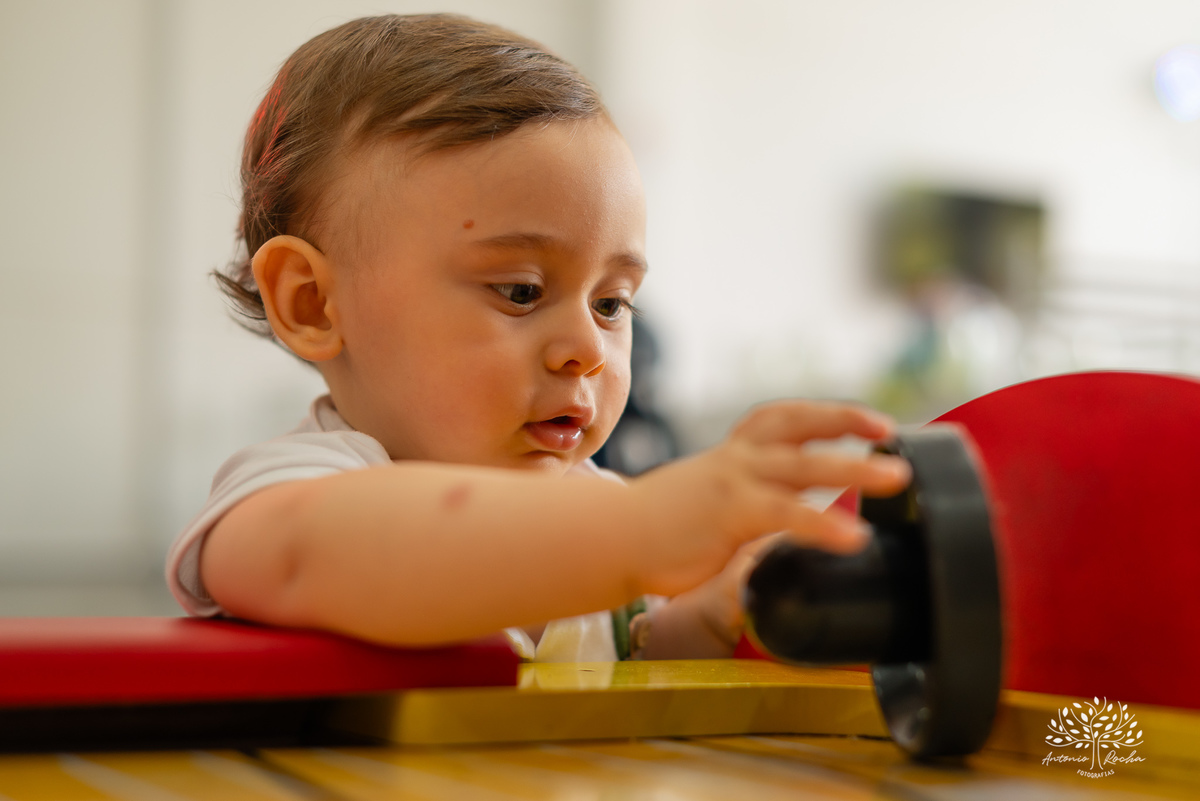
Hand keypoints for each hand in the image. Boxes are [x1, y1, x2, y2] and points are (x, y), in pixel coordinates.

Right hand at [628, 400, 909, 597]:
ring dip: (855, 468)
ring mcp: (735, 483)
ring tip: (896, 477)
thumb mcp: (704, 503)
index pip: (780, 419)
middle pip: (799, 426)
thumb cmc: (654, 529)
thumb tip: (783, 516)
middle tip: (890, 432)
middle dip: (847, 421)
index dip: (824, 415)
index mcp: (730, 456)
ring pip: (805, 465)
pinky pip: (789, 515)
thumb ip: (743, 503)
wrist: (610, 538)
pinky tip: (854, 536)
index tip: (864, 421)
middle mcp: (736, 460)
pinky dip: (825, 523)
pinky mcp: (731, 514)